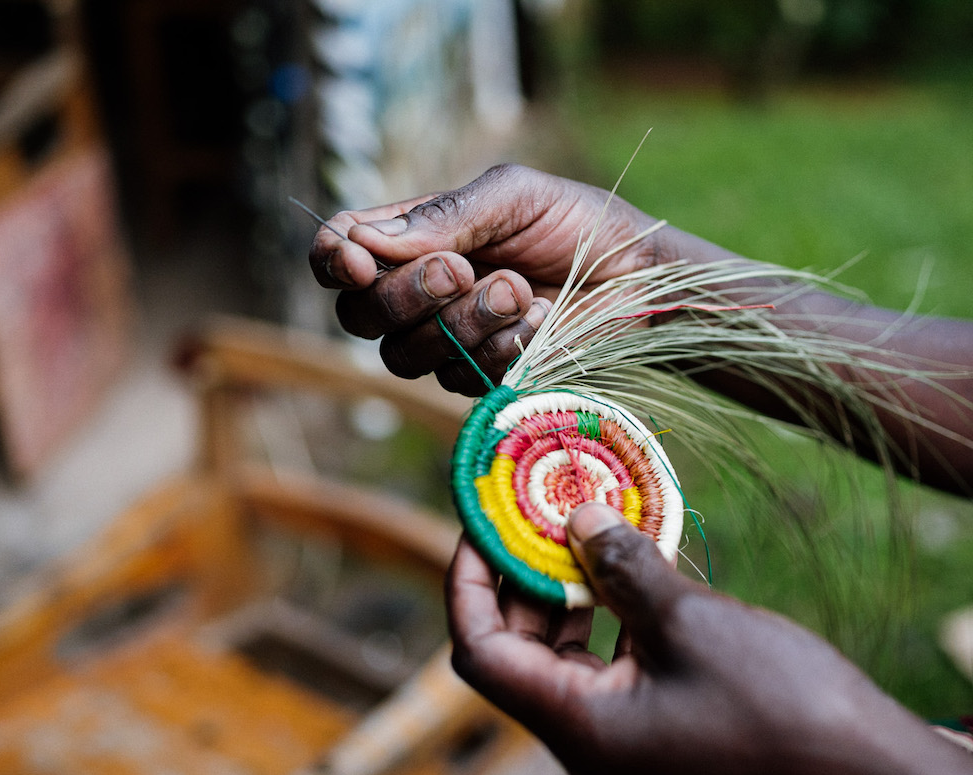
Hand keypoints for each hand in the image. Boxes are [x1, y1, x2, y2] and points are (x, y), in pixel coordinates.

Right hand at [308, 164, 666, 394]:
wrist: (638, 277)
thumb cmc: (577, 223)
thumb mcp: (513, 195)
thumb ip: (445, 214)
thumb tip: (370, 240)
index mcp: (411, 239)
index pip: (339, 255)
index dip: (334, 261)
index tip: (360, 261)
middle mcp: (417, 295)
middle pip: (360, 316)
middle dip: (404, 295)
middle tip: (461, 270)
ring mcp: (446, 342)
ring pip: (405, 355)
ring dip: (462, 322)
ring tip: (519, 290)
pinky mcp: (482, 380)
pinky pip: (460, 379)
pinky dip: (502, 347)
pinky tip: (541, 318)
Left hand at [445, 500, 893, 774]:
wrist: (869, 774)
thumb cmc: (781, 701)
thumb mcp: (690, 619)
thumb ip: (622, 566)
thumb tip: (576, 518)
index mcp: (579, 729)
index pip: (482, 652)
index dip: (470, 581)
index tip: (482, 518)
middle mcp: (589, 746)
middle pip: (518, 654)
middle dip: (521, 577)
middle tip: (537, 507)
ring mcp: (626, 746)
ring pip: (565, 660)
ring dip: (569, 593)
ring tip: (586, 527)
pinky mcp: (660, 735)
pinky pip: (611, 669)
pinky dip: (610, 618)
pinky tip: (636, 567)